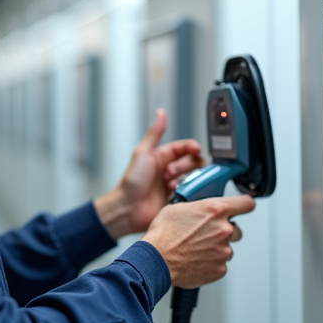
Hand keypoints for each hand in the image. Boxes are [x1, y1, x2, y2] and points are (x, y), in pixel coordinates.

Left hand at [94, 109, 204, 239]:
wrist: (128, 209)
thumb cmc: (132, 181)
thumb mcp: (143, 152)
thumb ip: (155, 133)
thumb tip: (161, 112)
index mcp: (163, 156)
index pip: (185, 147)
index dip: (192, 147)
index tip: (195, 149)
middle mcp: (170, 169)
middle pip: (192, 162)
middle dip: (185, 166)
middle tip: (169, 173)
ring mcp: (175, 185)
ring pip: (194, 177)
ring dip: (185, 179)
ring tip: (171, 185)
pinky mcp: (179, 199)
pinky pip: (193, 192)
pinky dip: (188, 192)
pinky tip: (176, 194)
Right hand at [140, 194, 254, 288]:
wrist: (156, 260)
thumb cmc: (163, 235)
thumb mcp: (178, 208)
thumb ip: (198, 207)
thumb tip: (201, 209)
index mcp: (215, 210)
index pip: (246, 204)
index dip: (244, 205)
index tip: (243, 208)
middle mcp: (223, 230)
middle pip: (236, 229)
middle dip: (223, 231)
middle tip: (205, 235)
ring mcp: (223, 251)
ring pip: (227, 248)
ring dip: (216, 248)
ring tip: (196, 249)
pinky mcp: (220, 269)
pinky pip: (220, 264)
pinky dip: (211, 263)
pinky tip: (196, 259)